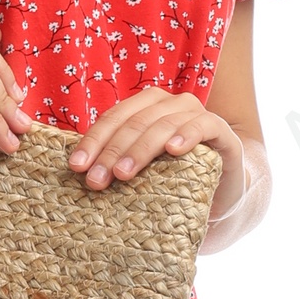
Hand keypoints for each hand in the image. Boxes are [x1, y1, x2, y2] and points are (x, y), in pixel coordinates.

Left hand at [67, 89, 243, 196]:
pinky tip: (173, 150)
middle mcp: (172, 104)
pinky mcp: (222, 132)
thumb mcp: (141, 170)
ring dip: (140, 149)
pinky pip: (204, 126)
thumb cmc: (173, 180)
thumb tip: (76, 169)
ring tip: (123, 174)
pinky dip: (187, 135)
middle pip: (135, 122)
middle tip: (96, 180)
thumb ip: (116, 160)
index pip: (114, 118)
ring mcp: (198, 115)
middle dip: (112, 151)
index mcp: (147, 106)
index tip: (76, 166)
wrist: (221, 194)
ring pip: (163, 124)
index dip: (94, 140)